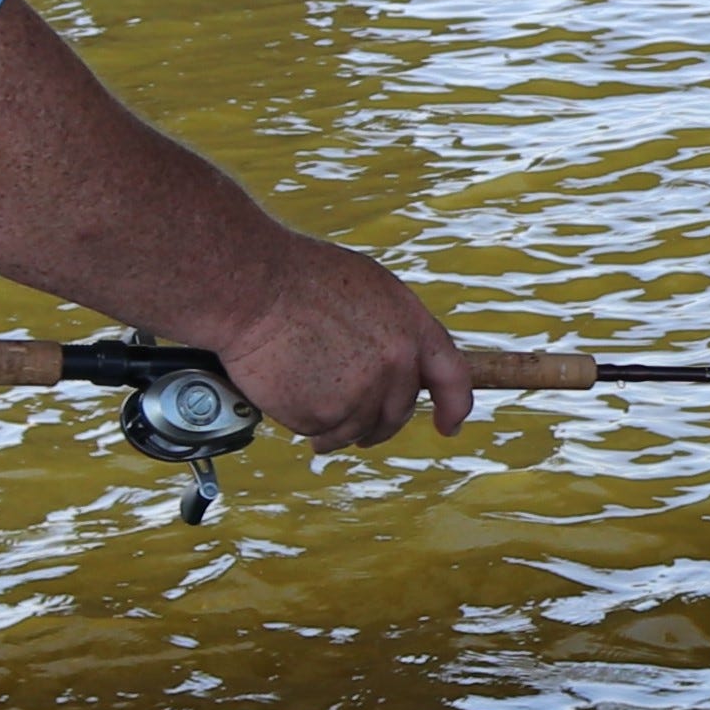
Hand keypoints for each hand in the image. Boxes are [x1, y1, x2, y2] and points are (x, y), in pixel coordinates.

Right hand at [190, 239, 473, 450]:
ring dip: (336, 424)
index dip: (454, 406)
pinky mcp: (325, 415)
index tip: (449, 424)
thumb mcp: (370, 289)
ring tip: (308, 394)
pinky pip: (320, 430)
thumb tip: (399, 362)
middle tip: (347, 406)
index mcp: (411, 328)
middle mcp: (395, 365)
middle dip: (377, 418)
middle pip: (397, 413)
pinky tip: (290, 392)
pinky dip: (305, 421)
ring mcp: (361, 393)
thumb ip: (393, 329)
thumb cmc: (301, 278)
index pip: (453, 378)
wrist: (254, 288)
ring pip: (358, 429)